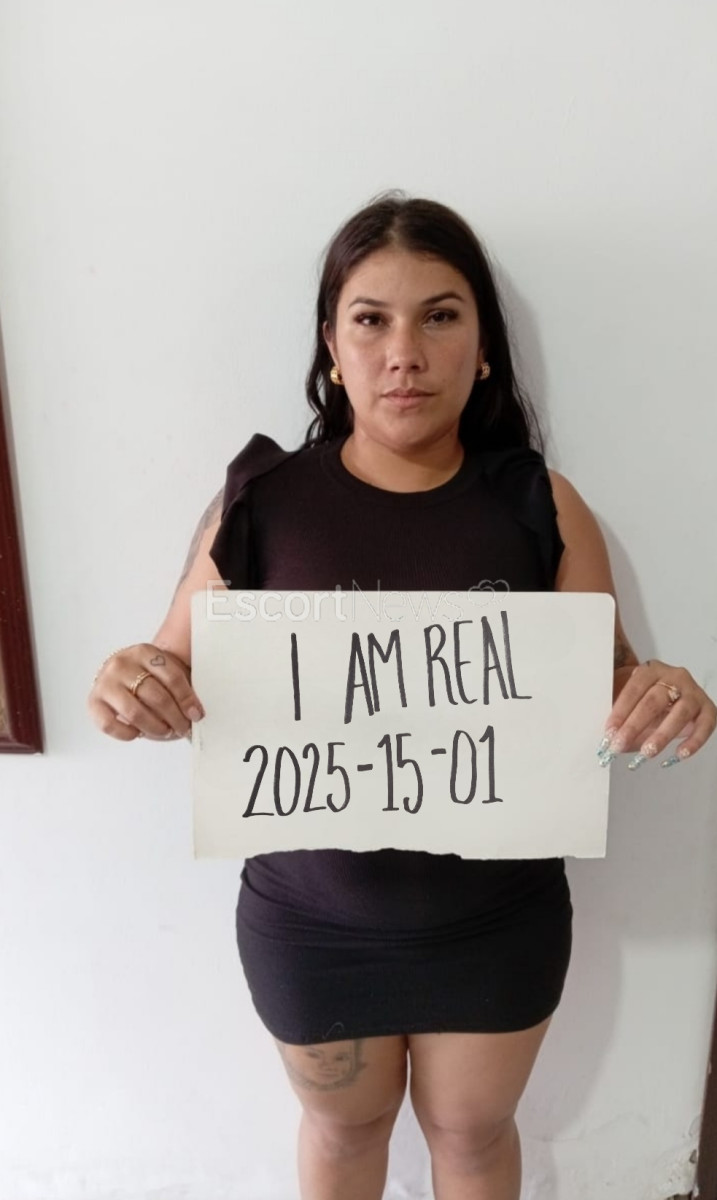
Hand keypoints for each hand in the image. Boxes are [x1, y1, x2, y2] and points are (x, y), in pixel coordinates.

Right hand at [87, 644, 204, 741]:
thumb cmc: (149, 675)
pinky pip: (109, 724)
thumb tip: (195, 713)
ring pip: (134, 712)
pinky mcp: (93, 702)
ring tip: (166, 731)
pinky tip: (138, 733)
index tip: (197, 714)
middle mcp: (122, 664)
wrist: (121, 673)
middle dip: (174, 717)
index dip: (187, 699)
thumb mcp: (165, 670)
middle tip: (183, 728)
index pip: (172, 677)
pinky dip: (127, 734)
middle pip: (155, 696)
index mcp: (144, 652)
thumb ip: (180, 686)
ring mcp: (105, 683)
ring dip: (155, 727)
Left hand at [598, 659, 716, 768]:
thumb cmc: (645, 697)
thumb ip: (620, 715)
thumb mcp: (629, 699)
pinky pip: (706, 725)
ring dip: (663, 735)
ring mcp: (693, 692)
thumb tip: (610, 741)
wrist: (672, 693)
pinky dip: (694, 741)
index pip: (634, 689)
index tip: (609, 732)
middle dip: (635, 725)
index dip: (620, 711)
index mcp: (651, 670)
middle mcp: (675, 677)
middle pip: (655, 700)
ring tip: (647, 752)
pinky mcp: (708, 708)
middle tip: (621, 744)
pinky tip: (679, 754)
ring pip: (681, 712)